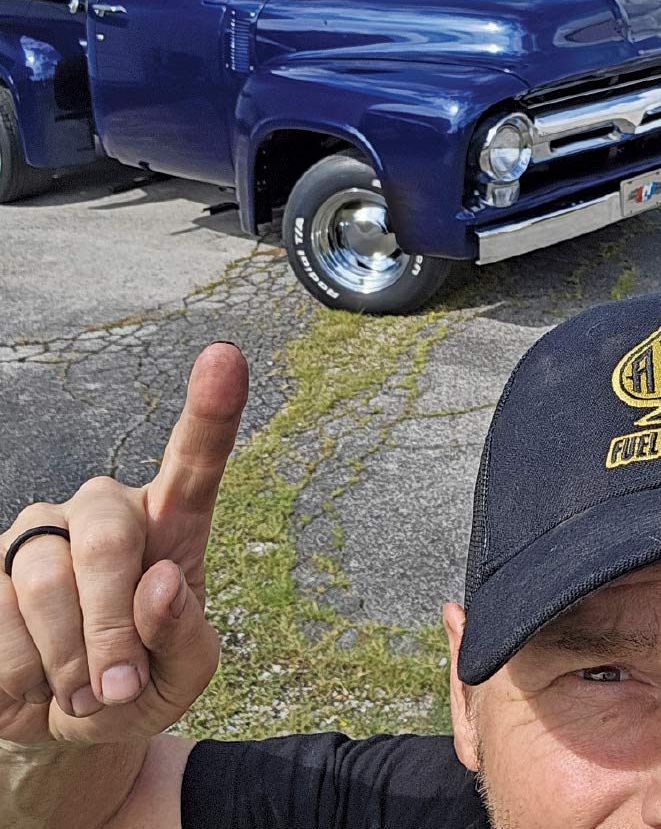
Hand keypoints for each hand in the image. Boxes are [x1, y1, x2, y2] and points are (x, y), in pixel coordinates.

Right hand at [0, 343, 248, 746]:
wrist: (63, 719)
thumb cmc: (138, 681)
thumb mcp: (182, 675)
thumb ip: (187, 635)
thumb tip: (159, 583)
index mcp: (172, 521)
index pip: (195, 460)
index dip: (212, 410)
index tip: (226, 356)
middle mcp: (105, 508)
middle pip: (108, 540)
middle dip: (110, 626)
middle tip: (117, 684)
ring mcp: (40, 530)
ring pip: (44, 583)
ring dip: (66, 661)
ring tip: (80, 688)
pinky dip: (20, 675)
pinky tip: (33, 679)